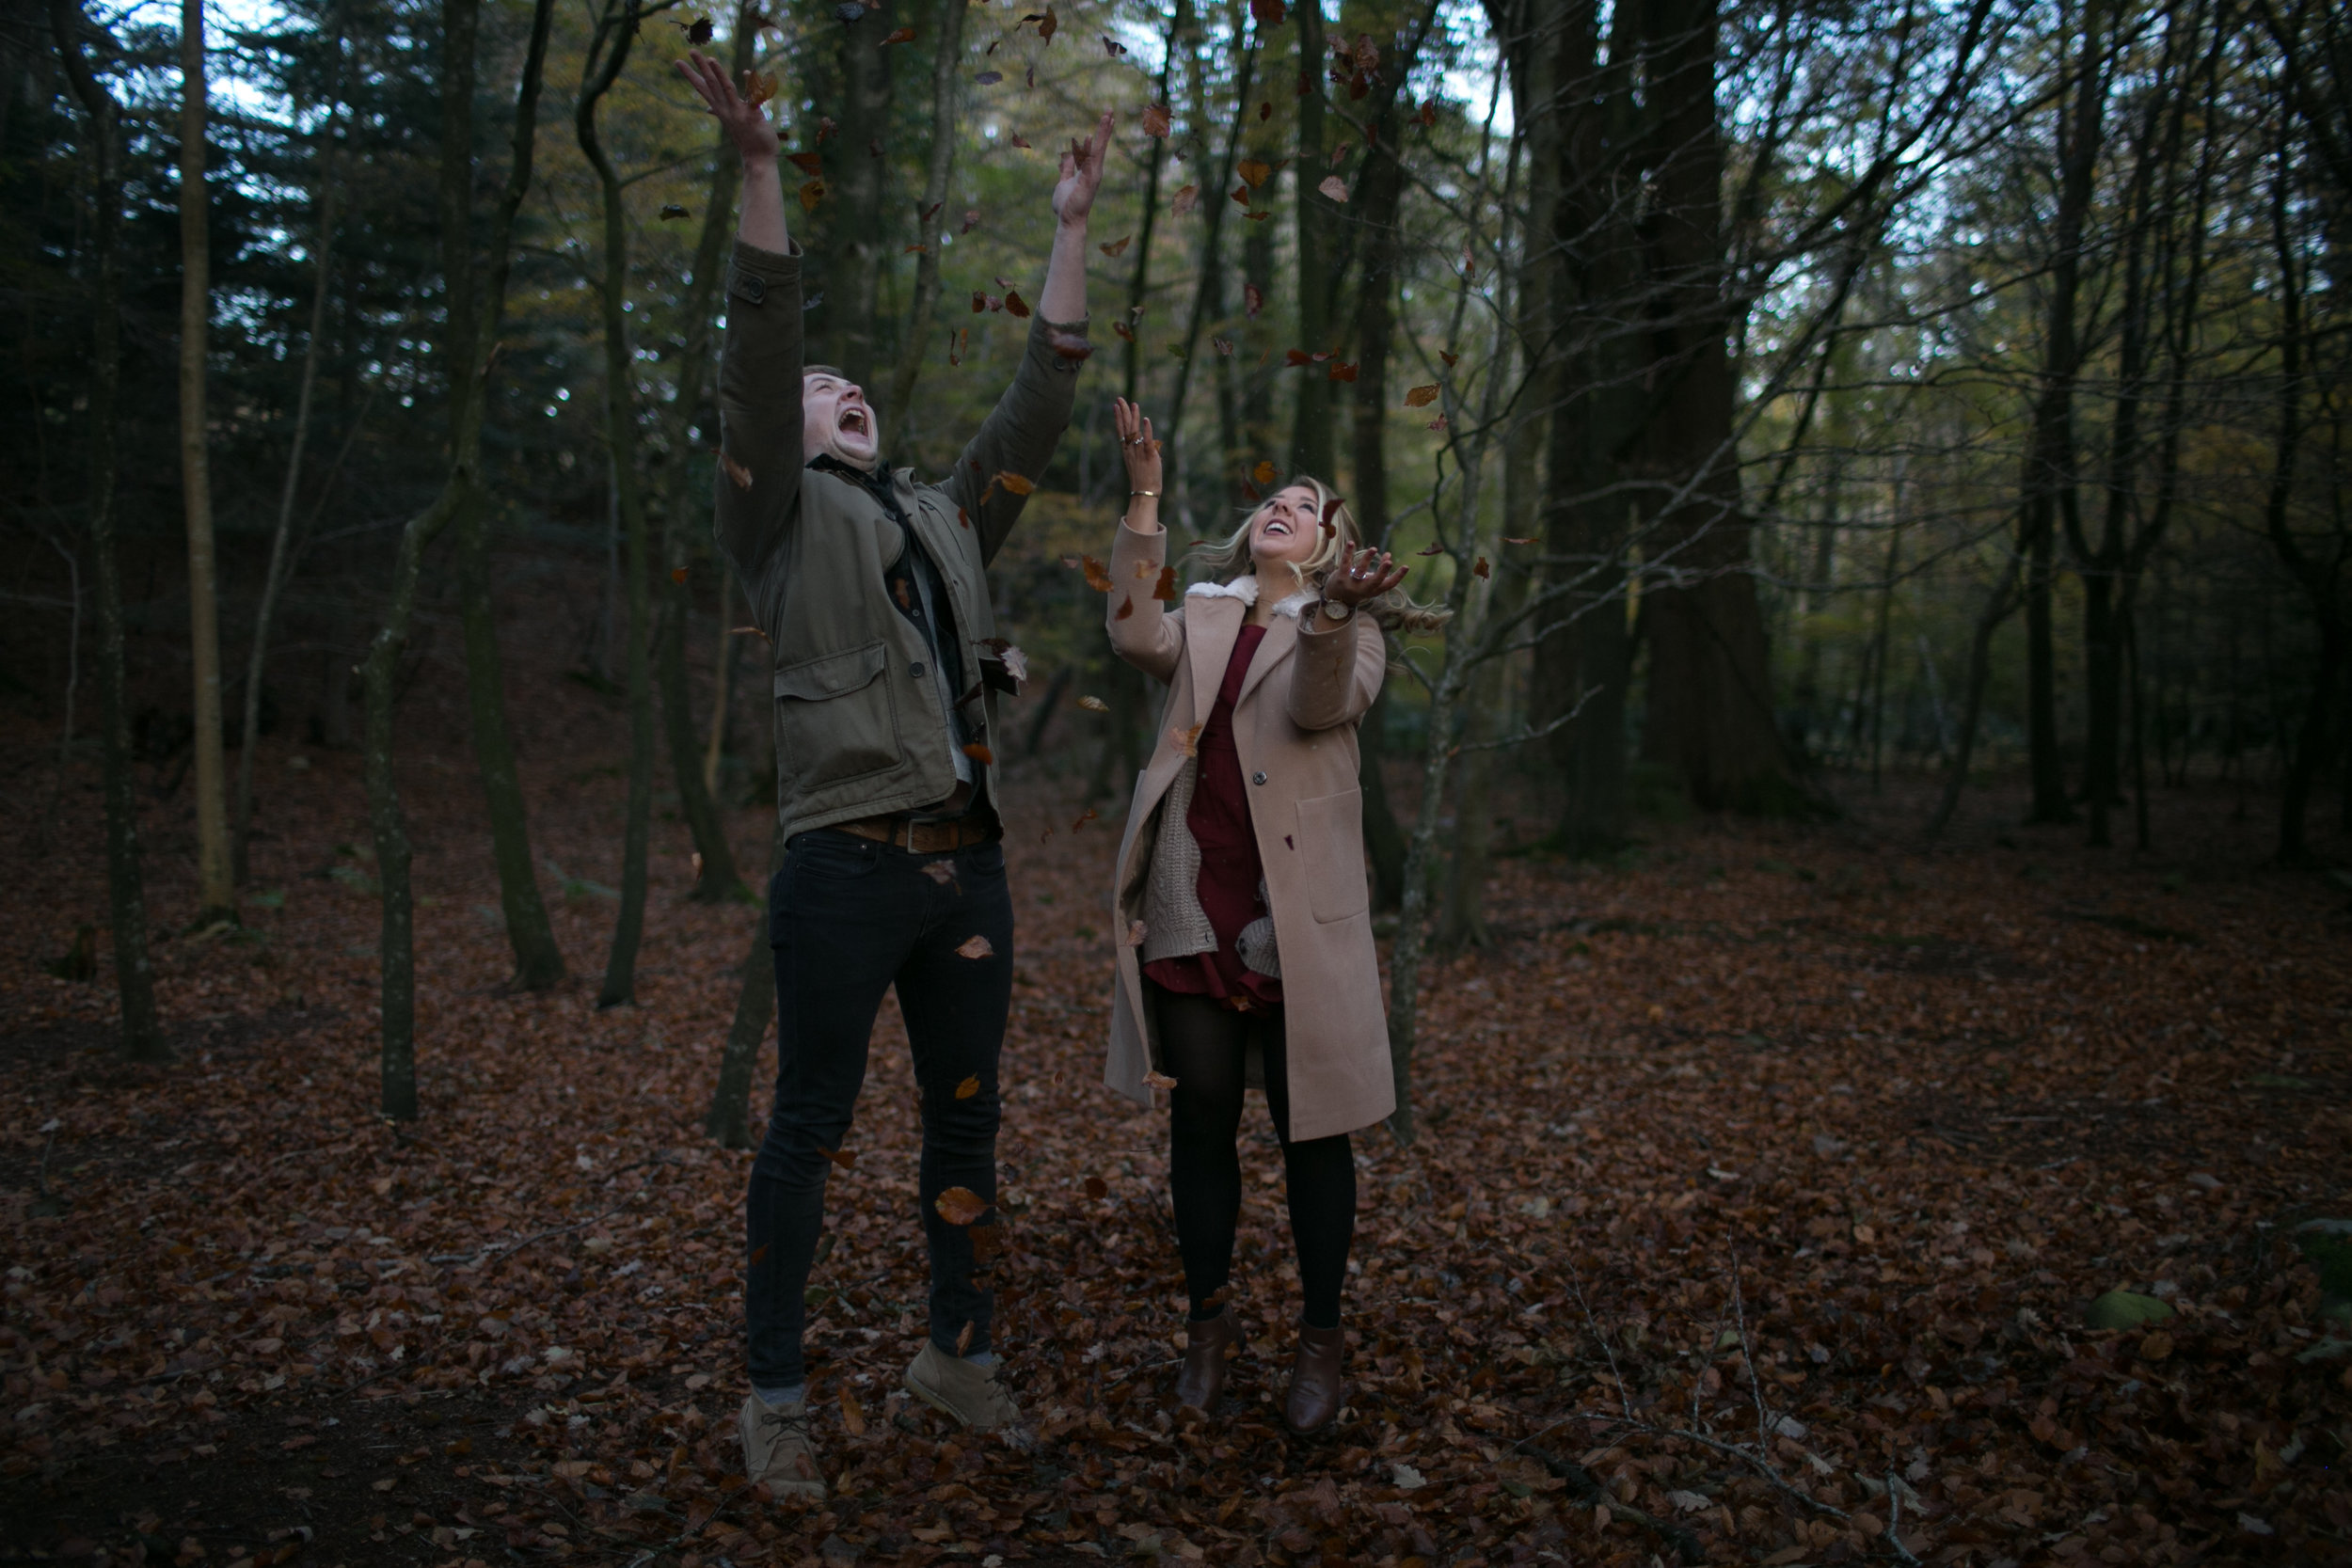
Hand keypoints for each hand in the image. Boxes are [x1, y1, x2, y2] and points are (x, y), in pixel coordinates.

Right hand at [677, 48, 778, 164]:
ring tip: (710, 59)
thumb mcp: (729, 123)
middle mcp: (726, 110)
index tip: (677, 61)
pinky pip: (752, 98)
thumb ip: (719, 112)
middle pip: (711, 85)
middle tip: (691, 50)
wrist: (758, 160)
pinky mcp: (753, 117)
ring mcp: (738, 113)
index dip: (690, 75)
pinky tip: (748, 72)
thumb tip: (708, 109)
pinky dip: (751, 85)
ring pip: (727, 89)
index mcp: (720, 109)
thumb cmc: (746, 139)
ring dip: (719, 74)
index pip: (702, 88)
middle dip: (701, 67)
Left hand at [1053, 111, 1113, 228]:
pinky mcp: (1088, 180)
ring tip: (1108, 116)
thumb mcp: (1063, 181)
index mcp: (1088, 169)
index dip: (1100, 133)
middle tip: (1110, 110)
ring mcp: (1093, 174)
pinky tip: (1091, 136)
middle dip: (1105, 127)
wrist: (1068, 220)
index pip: (1096, 147)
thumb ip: (1066, 168)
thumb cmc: (1066, 204)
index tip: (1106, 119)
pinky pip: (1090, 160)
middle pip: (1101, 144)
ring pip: (1099, 149)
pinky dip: (1092, 148)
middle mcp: (1094, 170)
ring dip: (1103, 132)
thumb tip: (1067, 156)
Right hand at [1112, 397, 1161, 495]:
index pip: (1121, 430)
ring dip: (1134, 416)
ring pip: (1134, 430)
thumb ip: (1142, 450)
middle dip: (1123, 411)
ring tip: (1133, 404)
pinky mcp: (1149, 455)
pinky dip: (1146, 430)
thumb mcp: (1139, 462)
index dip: (1118, 417)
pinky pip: (1147, 440)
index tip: (1115, 406)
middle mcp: (1131, 449)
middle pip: (1125, 427)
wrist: (1145, 492)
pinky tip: (1146, 420)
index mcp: (1127, 451)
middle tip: (1120, 398)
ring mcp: (1139, 452)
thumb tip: (1148, 442)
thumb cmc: (1144, 479)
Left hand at [1321, 543, 1407, 608]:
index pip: (1389, 585)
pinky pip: (1345, 564)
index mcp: (1374, 590)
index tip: (1406, 566)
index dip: (1398, 576)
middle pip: (1375, 581)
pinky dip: (1348, 552)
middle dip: (1382, 571)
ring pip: (1360, 571)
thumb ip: (1381, 568)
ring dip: (1367, 559)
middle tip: (1389, 562)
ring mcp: (1351, 584)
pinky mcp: (1340, 578)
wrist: (1337, 599)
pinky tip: (1351, 543)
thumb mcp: (1371, 580)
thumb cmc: (1359, 586)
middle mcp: (1364, 589)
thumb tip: (1389, 554)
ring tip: (1374, 549)